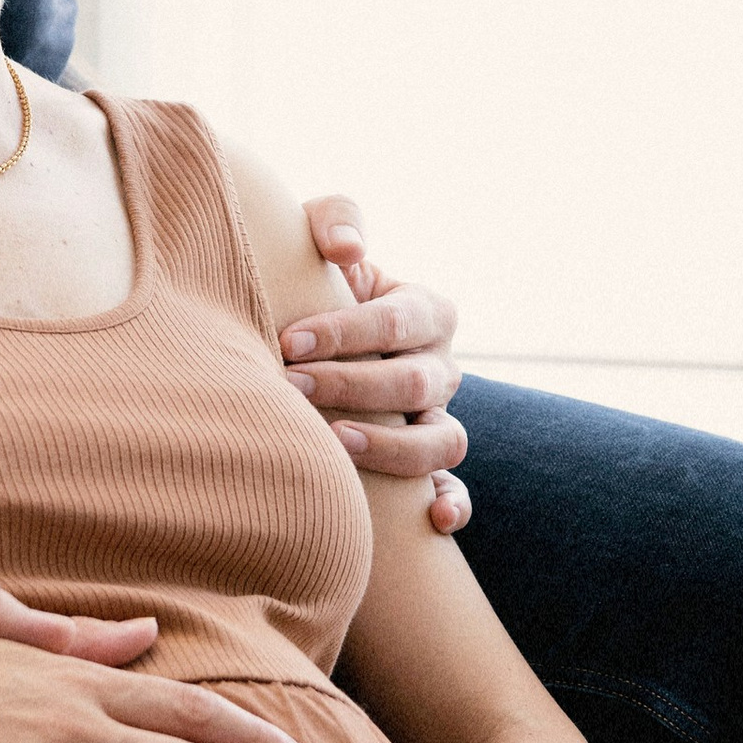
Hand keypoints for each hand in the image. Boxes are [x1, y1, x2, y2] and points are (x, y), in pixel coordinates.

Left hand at [291, 196, 471, 533]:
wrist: (307, 339)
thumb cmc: (314, 282)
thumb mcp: (321, 237)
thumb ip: (335, 220)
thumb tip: (347, 250)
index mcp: (427, 310)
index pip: (394, 320)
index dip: (344, 331)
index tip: (288, 341)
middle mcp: (441, 368)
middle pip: (414, 382)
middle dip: (351, 385)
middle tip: (291, 386)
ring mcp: (439, 419)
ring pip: (444, 440)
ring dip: (394, 446)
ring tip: (338, 442)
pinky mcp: (429, 466)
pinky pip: (454, 489)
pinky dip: (452, 505)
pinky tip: (432, 521)